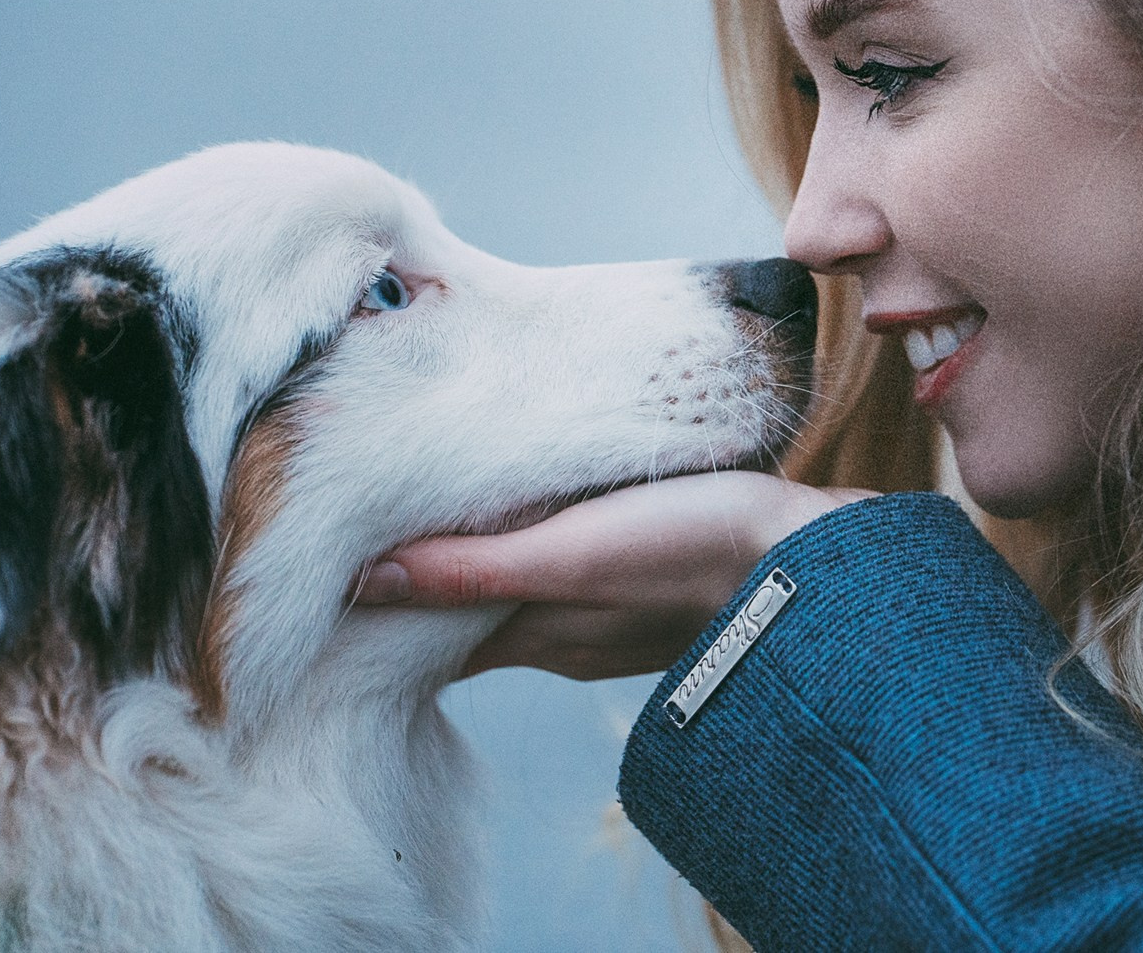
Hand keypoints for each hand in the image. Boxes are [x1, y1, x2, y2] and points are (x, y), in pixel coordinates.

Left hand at [356, 471, 870, 680]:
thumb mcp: (573, 555)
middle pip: (467, 614)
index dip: (376, 612)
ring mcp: (611, 615)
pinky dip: (535, 544)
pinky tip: (538, 504)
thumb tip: (361, 582)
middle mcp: (565, 636)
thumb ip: (473, 571)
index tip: (320, 575)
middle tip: (357, 527)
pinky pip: (570, 568)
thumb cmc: (696, 554)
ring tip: (430, 505)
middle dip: (419, 581)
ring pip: (520, 589)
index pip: (426, 638)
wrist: (822, 565)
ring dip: (479, 557)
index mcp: (535, 635)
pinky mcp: (652, 580)